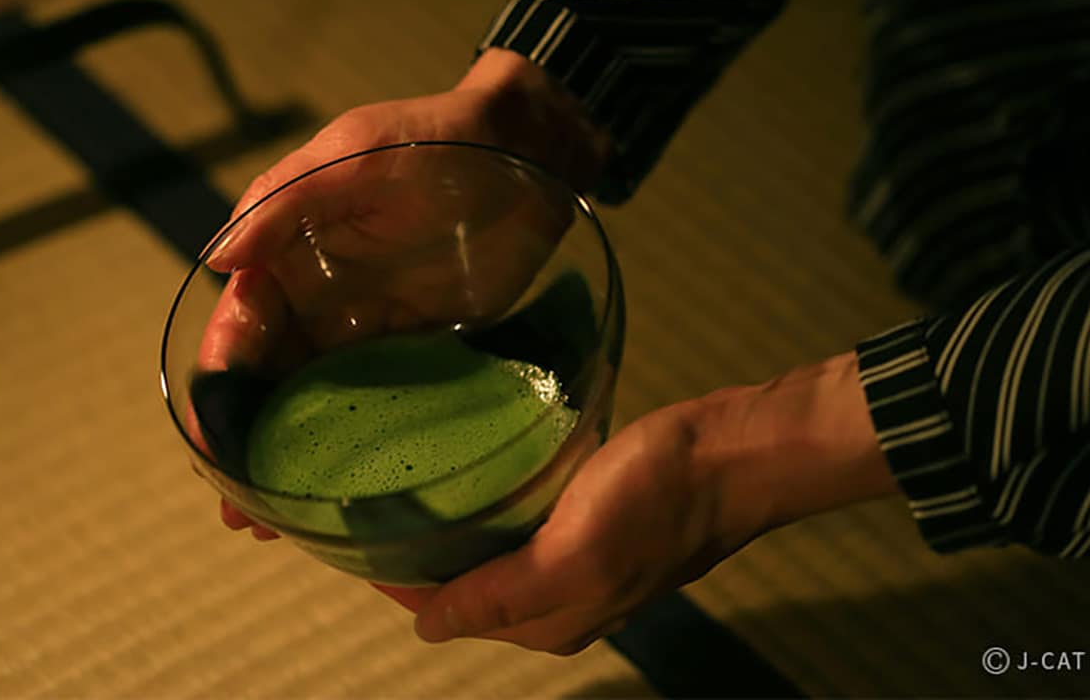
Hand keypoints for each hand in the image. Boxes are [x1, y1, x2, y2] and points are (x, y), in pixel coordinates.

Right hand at [196, 49, 612, 537]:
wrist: (529, 154)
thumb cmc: (438, 139)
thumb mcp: (359, 153)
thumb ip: (289, 200)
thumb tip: (217, 257)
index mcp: (289, 250)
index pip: (241, 324)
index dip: (221, 380)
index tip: (210, 436)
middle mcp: (319, 297)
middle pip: (267, 377)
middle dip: (245, 438)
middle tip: (239, 509)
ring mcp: (366, 327)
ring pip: (314, 400)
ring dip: (291, 457)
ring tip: (274, 524)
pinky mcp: (415, 349)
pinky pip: (375, 401)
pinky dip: (353, 445)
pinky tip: (343, 490)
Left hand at [378, 352, 898, 654]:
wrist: (733, 454)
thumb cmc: (655, 500)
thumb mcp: (574, 555)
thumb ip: (500, 596)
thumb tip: (424, 633)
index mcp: (550, 620)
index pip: (450, 609)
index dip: (400, 581)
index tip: (355, 536)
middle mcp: (562, 598)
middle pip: (469, 585)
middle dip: (421, 556)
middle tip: (374, 500)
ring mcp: (581, 556)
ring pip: (494, 553)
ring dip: (453, 528)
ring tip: (411, 484)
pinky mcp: (595, 515)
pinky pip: (523, 520)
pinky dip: (490, 505)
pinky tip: (476, 472)